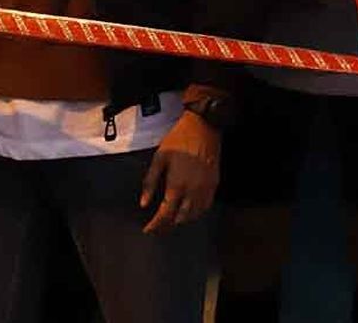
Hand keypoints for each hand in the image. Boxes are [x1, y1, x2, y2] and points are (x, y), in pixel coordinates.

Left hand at [140, 111, 220, 233]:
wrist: (204, 127)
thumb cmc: (179, 140)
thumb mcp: (159, 158)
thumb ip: (150, 182)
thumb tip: (143, 203)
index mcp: (177, 185)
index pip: (165, 214)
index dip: (155, 225)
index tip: (148, 230)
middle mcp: (192, 191)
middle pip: (180, 218)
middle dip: (167, 225)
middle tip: (158, 227)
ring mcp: (205, 188)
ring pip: (194, 214)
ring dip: (181, 220)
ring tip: (171, 220)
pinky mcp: (214, 183)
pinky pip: (206, 206)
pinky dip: (196, 213)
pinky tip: (189, 211)